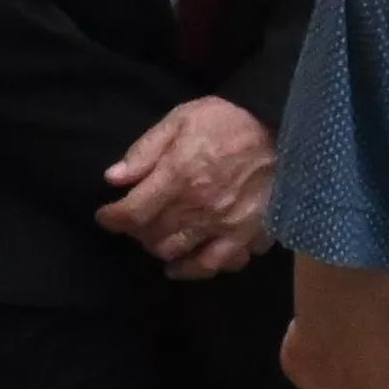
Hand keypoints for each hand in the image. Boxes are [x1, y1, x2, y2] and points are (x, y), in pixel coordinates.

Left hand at [100, 98, 278, 280]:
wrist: (282, 127)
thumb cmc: (226, 120)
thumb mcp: (180, 119)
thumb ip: (145, 150)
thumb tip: (113, 178)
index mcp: (178, 176)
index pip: (132, 213)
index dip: (111, 218)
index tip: (106, 215)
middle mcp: (197, 207)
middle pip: (150, 236)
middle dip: (135, 230)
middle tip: (137, 219)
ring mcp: (223, 225)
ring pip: (175, 252)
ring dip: (158, 247)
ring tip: (157, 236)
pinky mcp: (246, 235)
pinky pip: (215, 264)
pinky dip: (193, 269)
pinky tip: (181, 265)